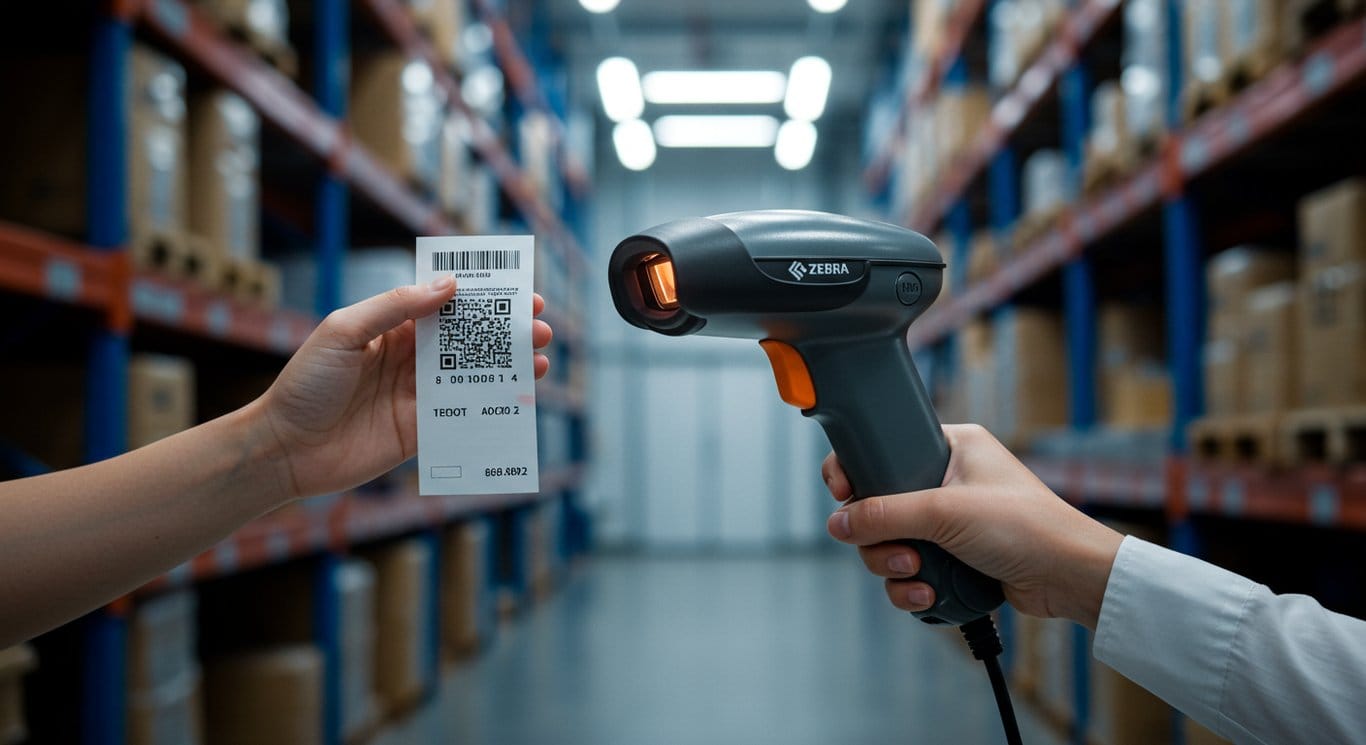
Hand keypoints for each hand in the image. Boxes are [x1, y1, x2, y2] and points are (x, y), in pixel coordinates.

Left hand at [253, 278, 553, 499]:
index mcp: (391, 329)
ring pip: (473, 375)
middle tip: (539, 326)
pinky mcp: (422, 431)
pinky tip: (519, 395)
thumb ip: (396, 308)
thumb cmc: (306, 384)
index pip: (445, 306)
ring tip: (541, 357)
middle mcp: (409, 359)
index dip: (481, 297)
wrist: (285, 449)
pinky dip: (494, 404)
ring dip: (508, 365)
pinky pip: (465, 414)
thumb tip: (448, 287)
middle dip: (505, 331)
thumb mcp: (344, 331)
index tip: (516, 290)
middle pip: (467, 340)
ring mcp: (418, 396)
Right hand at [822, 424, 1122, 627]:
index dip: (856, 472)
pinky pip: (910, 572)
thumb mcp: (946, 511)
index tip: (842, 493)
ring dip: (895, 567)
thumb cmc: (1026, 526)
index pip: (884, 449)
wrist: (1071, 577)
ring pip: (889, 544)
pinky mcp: (953, 557)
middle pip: (879, 506)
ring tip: (921, 575)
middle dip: (881, 537)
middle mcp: (947, 479)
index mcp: (950, 446)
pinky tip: (931, 594)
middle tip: (902, 551)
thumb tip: (837, 523)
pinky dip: (913, 587)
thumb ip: (885, 515)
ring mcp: (949, 522)